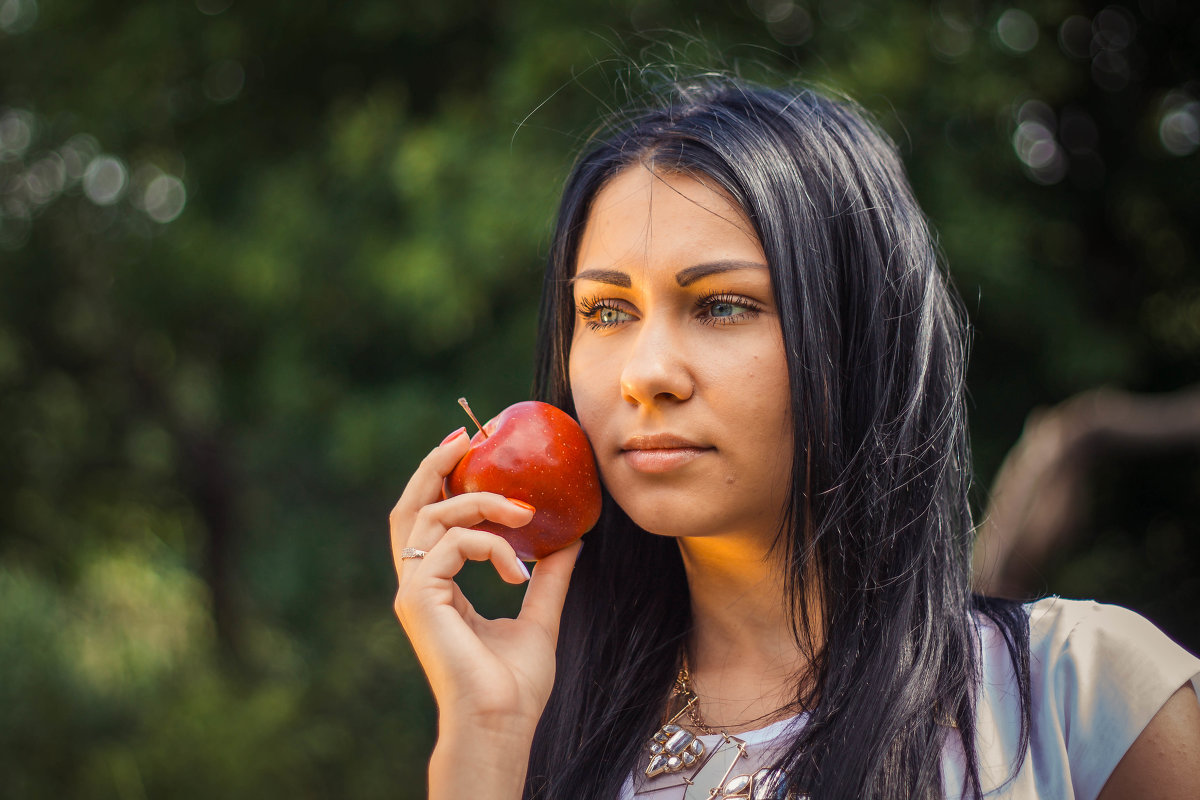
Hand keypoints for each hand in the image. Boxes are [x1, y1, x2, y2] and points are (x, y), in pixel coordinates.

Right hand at [390, 427, 580, 735]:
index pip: (428, 521)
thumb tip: (574, 541)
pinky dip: (491, 545)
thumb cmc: (515, 686)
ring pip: (431, 516)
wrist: (501, 724)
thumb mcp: (540, 616)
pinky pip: (452, 544)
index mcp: (437, 587)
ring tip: (524, 514)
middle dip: (434, 466)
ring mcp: (413, 591)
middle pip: (410, 507)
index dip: (442, 481)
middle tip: (467, 437)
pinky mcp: (418, 598)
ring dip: (481, 504)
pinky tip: (519, 568)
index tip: (471, 449)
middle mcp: (417, 584)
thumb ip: (550, 577)